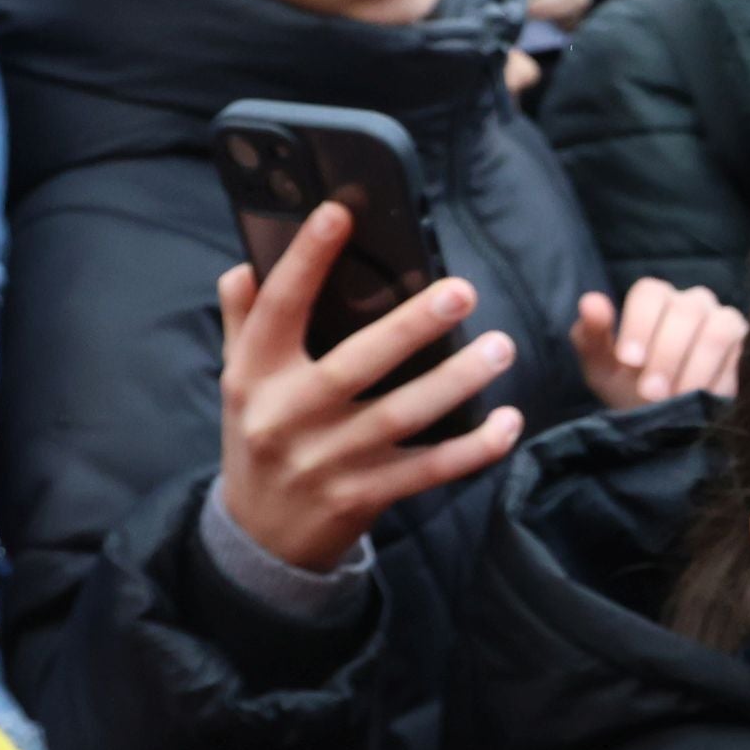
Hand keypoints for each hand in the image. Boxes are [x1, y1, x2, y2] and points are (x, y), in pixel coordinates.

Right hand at [216, 201, 525, 569]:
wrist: (258, 537)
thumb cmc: (260, 436)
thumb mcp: (240, 379)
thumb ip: (245, 320)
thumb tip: (247, 261)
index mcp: (254, 375)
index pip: (277, 308)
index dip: (305, 259)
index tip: (339, 212)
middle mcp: (287, 417)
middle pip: (354, 364)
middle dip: (410, 327)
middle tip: (463, 290)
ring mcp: (326, 461)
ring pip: (401, 417)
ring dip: (457, 382)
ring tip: (501, 347)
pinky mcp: (362, 497)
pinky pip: (427, 471)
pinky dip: (472, 450)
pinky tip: (509, 423)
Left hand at [574, 278, 743, 405]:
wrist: (664, 421)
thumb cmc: (628, 387)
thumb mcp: (602, 368)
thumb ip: (591, 335)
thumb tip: (590, 301)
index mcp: (655, 299)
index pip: (650, 293)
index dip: (640, 325)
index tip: (629, 361)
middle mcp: (693, 303)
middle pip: (686, 311)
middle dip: (667, 355)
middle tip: (651, 393)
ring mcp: (725, 321)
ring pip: (718, 330)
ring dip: (696, 367)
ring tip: (679, 399)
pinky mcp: (747, 348)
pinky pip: (740, 356)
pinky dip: (720, 381)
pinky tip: (704, 402)